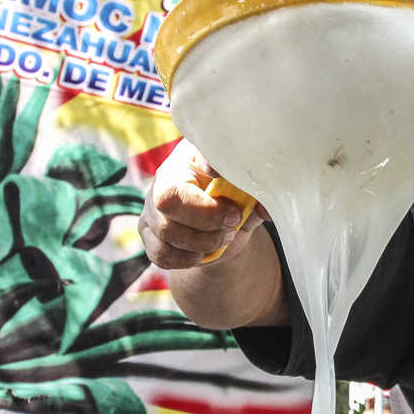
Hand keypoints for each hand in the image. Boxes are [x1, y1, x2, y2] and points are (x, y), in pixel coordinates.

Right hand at [138, 140, 267, 268]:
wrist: (217, 229)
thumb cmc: (233, 202)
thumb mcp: (250, 198)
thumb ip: (257, 200)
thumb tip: (266, 210)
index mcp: (194, 156)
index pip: (196, 153)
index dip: (206, 162)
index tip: (217, 173)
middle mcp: (166, 176)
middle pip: (169, 199)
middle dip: (206, 218)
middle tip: (233, 222)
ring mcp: (151, 205)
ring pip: (167, 231)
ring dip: (202, 243)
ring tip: (222, 238)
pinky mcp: (147, 232)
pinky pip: (161, 254)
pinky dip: (187, 259)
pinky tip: (201, 253)